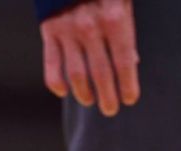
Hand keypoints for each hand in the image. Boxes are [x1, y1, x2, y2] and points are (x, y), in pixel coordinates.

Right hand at [41, 0, 139, 116]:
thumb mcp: (122, 2)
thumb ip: (126, 30)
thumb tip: (131, 63)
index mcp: (114, 18)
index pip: (124, 62)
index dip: (127, 85)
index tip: (130, 99)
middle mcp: (90, 27)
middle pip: (100, 74)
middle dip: (108, 96)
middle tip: (111, 109)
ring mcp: (67, 29)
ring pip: (76, 74)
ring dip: (84, 93)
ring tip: (89, 101)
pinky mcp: (49, 29)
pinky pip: (51, 64)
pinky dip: (55, 81)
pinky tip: (63, 91)